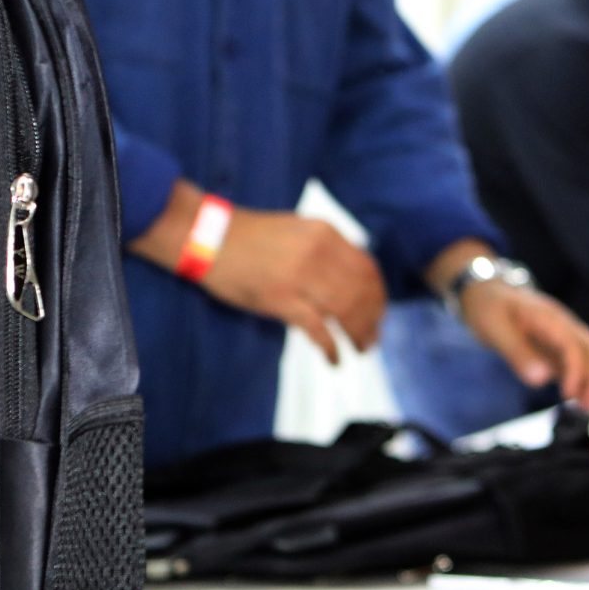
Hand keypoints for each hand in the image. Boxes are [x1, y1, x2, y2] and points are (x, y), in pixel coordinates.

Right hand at [203, 207, 385, 365]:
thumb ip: (325, 249)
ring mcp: (299, 277)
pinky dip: (331, 347)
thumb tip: (350, 277)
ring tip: (361, 349)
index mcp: (325, 234)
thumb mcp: (297, 230)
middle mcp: (318, 253)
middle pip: (361, 293)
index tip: (379, 313)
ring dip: (359, 334)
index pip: (367, 269)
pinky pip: (317, 329)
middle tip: (373, 339)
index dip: (379, 295)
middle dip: (373, 320)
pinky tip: (335, 359)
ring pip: (346, 311)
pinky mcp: (280, 299)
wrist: (209, 236)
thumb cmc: (249, 236)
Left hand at [459, 281, 588, 407]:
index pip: (573, 345)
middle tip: (587, 408)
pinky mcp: (557, 345)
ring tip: (586, 408)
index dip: (576, 370)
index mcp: (547, 318)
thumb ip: (518, 353)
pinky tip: (576, 398)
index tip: (568, 394)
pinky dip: (583, 379)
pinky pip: (579, 361)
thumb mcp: (495, 329)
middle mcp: (562, 325)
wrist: (487, 291)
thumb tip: (541, 380)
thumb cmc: (489, 307)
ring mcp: (562, 335)